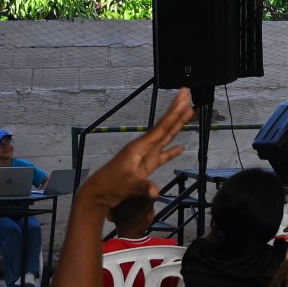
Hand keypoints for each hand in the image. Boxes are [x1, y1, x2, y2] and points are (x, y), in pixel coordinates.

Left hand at [78, 89, 190, 211]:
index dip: (174, 114)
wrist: (99, 193)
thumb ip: (143, 187)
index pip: (162, 128)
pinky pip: (162, 155)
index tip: (184, 99)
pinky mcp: (146, 166)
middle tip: (186, 93)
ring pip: (165, 137)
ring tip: (188, 111)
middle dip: (176, 111)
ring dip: (176, 125)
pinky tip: (180, 148)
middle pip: (164, 126)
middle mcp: (144, 147)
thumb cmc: (112, 186)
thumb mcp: (128, 186)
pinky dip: (171, 151)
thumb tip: (156, 191)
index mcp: (140, 147)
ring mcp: (146, 156)